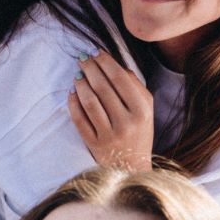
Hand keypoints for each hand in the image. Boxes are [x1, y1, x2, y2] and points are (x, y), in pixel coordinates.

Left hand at [68, 52, 156, 169]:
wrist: (132, 167)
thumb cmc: (139, 132)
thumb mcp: (146, 110)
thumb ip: (135, 86)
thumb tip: (114, 65)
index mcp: (142, 111)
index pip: (120, 78)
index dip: (105, 62)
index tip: (95, 51)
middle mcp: (126, 123)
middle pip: (103, 87)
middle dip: (90, 68)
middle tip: (82, 58)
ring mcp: (109, 135)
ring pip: (90, 102)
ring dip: (81, 84)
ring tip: (78, 74)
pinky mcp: (94, 145)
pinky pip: (79, 119)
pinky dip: (73, 103)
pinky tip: (72, 92)